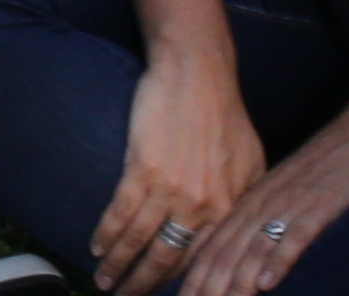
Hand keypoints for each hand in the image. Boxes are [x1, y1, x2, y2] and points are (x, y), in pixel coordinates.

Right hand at [91, 44, 269, 293]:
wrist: (197, 74)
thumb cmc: (225, 115)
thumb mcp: (251, 164)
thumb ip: (241, 202)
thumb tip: (235, 231)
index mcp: (229, 209)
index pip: (203, 260)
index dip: (182, 284)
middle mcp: (201, 208)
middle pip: (168, 260)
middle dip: (144, 286)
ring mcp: (171, 191)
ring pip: (139, 241)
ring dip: (118, 266)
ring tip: (104, 282)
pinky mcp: (143, 170)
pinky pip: (121, 214)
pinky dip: (107, 235)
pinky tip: (98, 248)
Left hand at [176, 105, 348, 295]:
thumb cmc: (322, 166)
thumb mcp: (280, 190)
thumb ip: (259, 218)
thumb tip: (242, 255)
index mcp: (249, 202)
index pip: (212, 244)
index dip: (194, 275)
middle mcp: (261, 204)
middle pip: (224, 252)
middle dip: (204, 285)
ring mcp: (288, 205)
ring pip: (252, 248)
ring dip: (234, 281)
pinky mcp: (318, 207)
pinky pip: (294, 237)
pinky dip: (278, 261)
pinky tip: (265, 285)